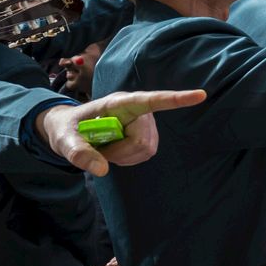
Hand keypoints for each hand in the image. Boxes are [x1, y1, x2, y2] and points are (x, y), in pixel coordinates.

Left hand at [35, 88, 207, 176]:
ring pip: (146, 149)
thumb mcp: (63, 140)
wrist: (70, 128)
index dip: (177, 99)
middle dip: (121, 153)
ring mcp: (144, 122)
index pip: (152, 100)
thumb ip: (78, 153)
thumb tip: (101, 170)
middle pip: (143, 140)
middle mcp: (137, 109)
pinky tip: (116, 150)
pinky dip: (129, 158)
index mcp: (119, 103)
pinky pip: (146, 153)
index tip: (201, 95)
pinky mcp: (146, 134)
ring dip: (124, 156)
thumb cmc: (66, 128)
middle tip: (100, 150)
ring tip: (107, 148)